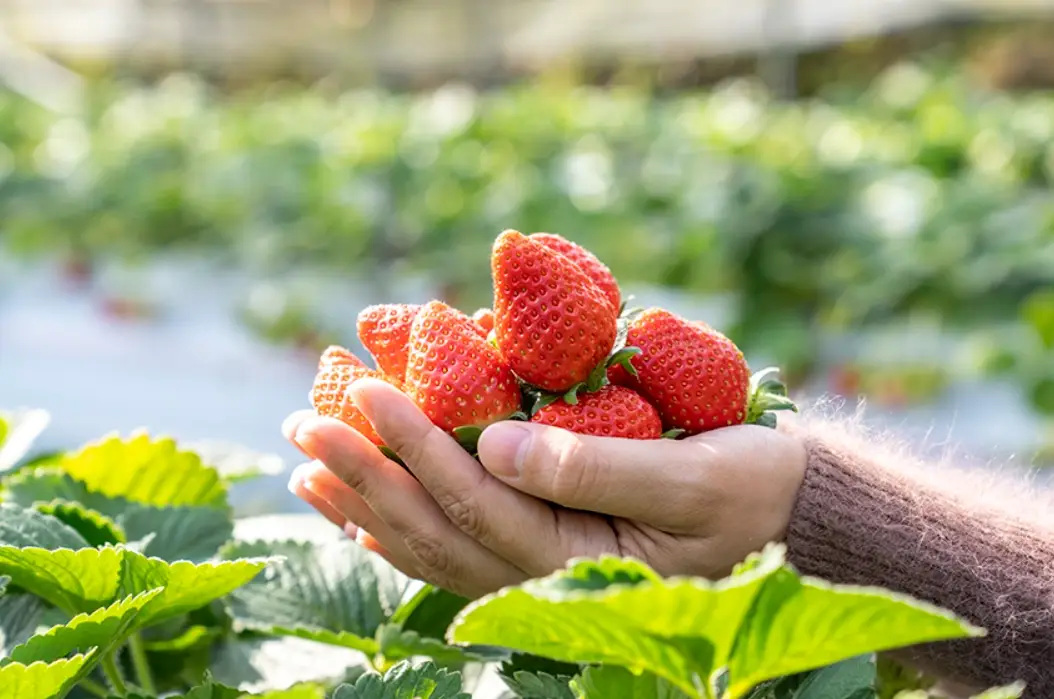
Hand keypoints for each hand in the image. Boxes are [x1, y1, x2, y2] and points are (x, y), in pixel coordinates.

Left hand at [283, 378, 807, 598]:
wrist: (783, 516)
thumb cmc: (749, 489)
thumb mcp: (689, 475)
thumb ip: (592, 465)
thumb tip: (491, 441)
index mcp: (576, 561)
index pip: (475, 503)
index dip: (415, 447)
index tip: (366, 390)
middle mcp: (544, 578)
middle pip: (434, 529)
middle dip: (366, 475)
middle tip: (305, 423)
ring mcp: (536, 573)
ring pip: (432, 545)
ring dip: (366, 503)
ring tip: (308, 465)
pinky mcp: (539, 554)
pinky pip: (455, 549)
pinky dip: (400, 529)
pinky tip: (359, 510)